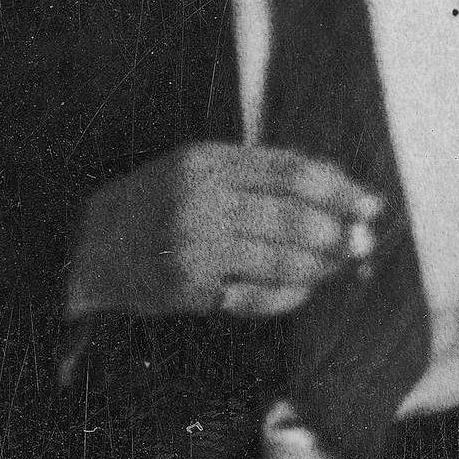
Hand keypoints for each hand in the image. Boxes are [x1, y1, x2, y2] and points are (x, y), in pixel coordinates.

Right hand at [68, 142, 379, 319]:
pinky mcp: (187, 287)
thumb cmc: (161, 202)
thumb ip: (268, 175)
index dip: (343, 191)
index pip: (295, 173)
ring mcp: (192, 246)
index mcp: (208, 161)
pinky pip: (259, 297)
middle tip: (360, 244)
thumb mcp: (203, 169)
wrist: (86, 245)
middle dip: (339, 235)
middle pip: (297, 219)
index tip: (373, 205)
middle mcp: (200, 199)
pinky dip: (290, 296)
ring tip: (336, 268)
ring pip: (284, 262)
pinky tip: (301, 289)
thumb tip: (349, 196)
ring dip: (322, 269)